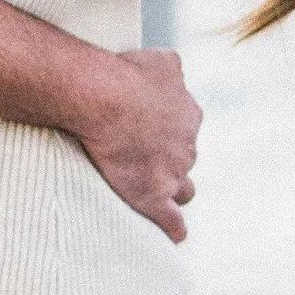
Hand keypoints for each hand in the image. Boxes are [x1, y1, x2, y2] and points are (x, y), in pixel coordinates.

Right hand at [75, 45, 200, 243]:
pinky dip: (173, 229)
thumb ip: (172, 70)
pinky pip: (173, 223)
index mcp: (189, 115)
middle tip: (140, 157)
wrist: (105, 98)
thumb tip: (173, 72)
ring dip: (171, 190)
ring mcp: (173, 174)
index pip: (184, 128)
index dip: (164, 131)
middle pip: (184, 159)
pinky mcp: (154, 198)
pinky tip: (172, 234)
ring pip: (183, 190)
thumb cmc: (125, 75)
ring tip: (152, 192)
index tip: (145, 130)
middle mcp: (187, 146)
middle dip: (168, 160)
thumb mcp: (161, 60)